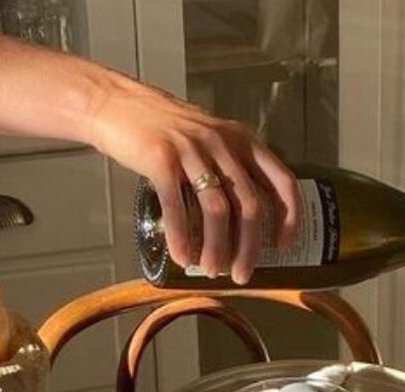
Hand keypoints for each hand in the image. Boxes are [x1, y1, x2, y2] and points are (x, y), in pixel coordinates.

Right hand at [86, 72, 299, 283]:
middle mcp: (223, 143)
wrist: (115, 104)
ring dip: (217, 248)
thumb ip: (230, 167)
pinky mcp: (161, 159)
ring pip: (217, 210)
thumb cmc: (162, 128)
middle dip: (249, 248)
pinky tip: (182, 257)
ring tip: (211, 271)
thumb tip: (243, 220)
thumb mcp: (209, 138)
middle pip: (250, 205)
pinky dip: (181, 237)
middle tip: (242, 274)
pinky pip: (177, 207)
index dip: (289, 217)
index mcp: (242, 139)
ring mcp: (192, 149)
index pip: (282, 180)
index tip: (284, 245)